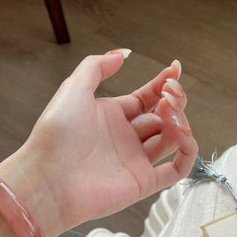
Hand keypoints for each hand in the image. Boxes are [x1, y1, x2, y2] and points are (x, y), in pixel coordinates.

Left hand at [2, 50, 197, 236]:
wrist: (48, 178)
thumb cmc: (55, 134)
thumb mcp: (73, 88)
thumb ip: (96, 66)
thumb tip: (122, 53)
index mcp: (110, 116)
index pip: (146, 97)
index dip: (163, 83)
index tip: (174, 68)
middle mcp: (124, 138)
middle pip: (162, 117)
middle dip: (173, 101)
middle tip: (169, 94)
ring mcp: (134, 161)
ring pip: (172, 140)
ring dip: (181, 122)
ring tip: (171, 112)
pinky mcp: (142, 183)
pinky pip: (176, 170)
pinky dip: (189, 153)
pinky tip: (184, 135)